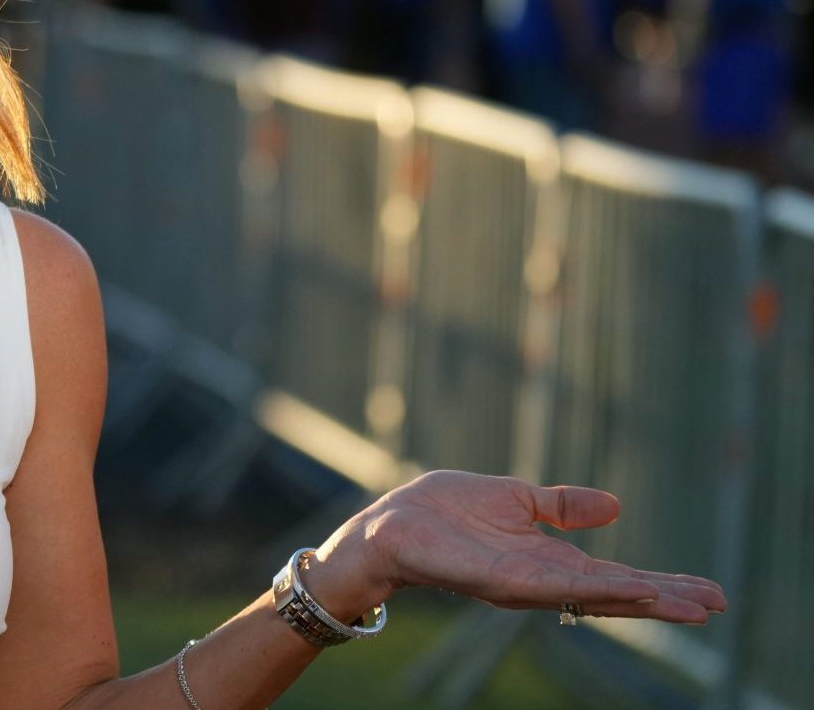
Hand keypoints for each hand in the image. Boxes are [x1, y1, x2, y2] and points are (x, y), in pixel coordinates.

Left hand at [317, 470, 726, 624]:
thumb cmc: (441, 512)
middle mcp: (543, 578)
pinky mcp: (504, 581)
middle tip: (716, 604)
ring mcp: (526, 583)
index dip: (658, 582)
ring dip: (645, 600)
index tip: (705, 590)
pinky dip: (598, 591)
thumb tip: (616, 506)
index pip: (614, 576)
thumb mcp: (515, 499)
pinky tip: (634, 591)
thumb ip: (561, 506)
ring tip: (693, 607)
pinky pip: (558, 587)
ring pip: (597, 596)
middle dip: (666, 599)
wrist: (389, 524)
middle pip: (616, 593)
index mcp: (547, 559)